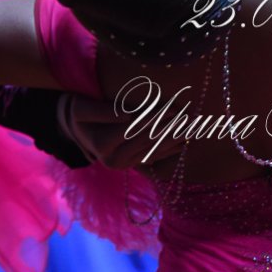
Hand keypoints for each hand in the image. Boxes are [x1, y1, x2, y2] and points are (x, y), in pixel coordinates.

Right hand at [59, 93, 184, 168]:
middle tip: (191, 116)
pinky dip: (171, 149)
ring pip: (155, 149)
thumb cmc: (80, 113)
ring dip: (175, 138)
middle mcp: (114, 160)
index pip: (134, 128)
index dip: (154, 117)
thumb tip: (127, 115)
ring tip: (194, 127)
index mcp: (102, 145)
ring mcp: (125, 164)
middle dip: (170, 127)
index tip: (173, 107)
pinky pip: (155, 156)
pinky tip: (186, 141)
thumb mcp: (83, 109)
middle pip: (148, 139)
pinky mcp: (133, 165)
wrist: (77, 130)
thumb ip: (104, 112)